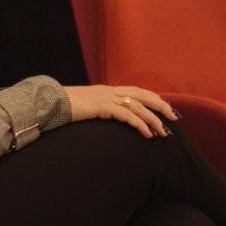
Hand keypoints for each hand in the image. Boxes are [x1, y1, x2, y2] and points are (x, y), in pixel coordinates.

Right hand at [63, 84, 177, 136]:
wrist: (50, 103)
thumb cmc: (65, 108)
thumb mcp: (85, 107)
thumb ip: (97, 109)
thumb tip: (104, 117)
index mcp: (107, 90)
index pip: (136, 91)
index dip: (152, 98)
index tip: (164, 107)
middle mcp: (110, 91)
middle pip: (143, 95)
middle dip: (161, 106)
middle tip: (174, 118)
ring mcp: (107, 98)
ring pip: (139, 107)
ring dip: (154, 120)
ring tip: (164, 132)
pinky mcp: (103, 107)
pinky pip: (128, 116)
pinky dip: (141, 125)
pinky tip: (148, 135)